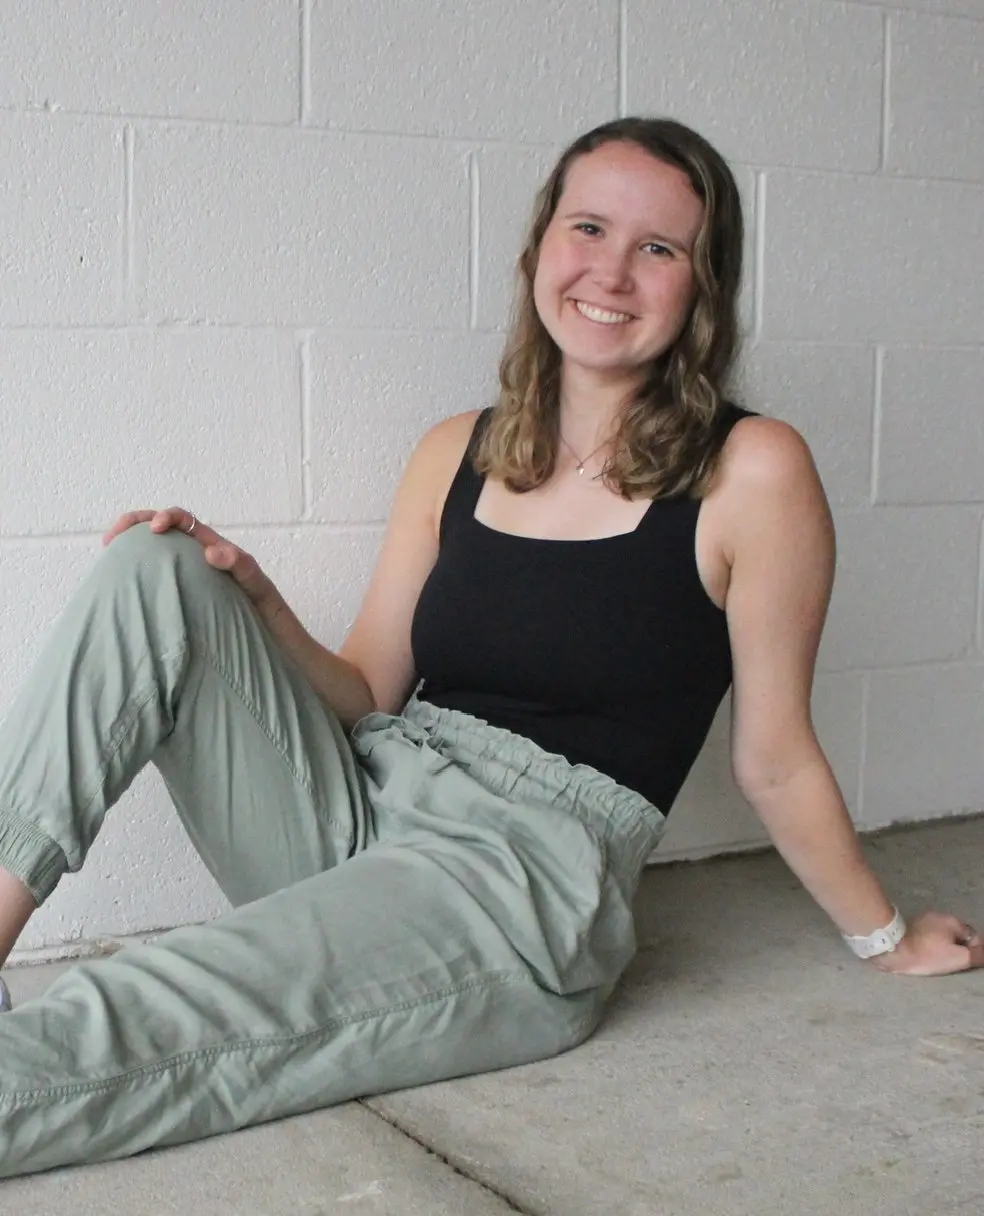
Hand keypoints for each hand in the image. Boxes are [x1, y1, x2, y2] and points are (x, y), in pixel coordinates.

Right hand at [103, 507, 279, 616]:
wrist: (262, 627)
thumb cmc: (260, 601)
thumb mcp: (255, 581)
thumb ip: (239, 565)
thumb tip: (210, 551)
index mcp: (209, 543)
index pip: (184, 519)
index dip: (166, 517)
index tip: (154, 529)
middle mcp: (191, 553)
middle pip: (157, 527)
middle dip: (133, 524)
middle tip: (112, 537)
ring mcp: (180, 571)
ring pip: (151, 550)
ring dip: (130, 546)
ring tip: (109, 553)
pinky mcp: (174, 590)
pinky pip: (151, 574)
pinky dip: (135, 571)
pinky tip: (122, 582)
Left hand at [869, 911, 983, 976]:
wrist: (894, 950)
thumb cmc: (929, 954)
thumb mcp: (959, 958)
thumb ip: (977, 954)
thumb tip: (983, 951)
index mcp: (952, 920)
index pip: (972, 936)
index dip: (970, 950)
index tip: (961, 961)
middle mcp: (937, 915)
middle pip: (955, 935)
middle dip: (955, 948)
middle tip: (948, 962)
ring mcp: (922, 920)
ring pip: (940, 936)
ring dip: (941, 947)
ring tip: (935, 961)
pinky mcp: (909, 927)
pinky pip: (926, 938)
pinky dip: (928, 946)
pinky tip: (923, 955)